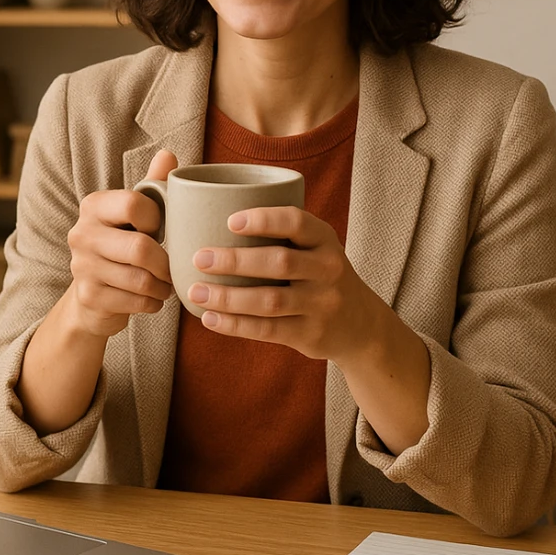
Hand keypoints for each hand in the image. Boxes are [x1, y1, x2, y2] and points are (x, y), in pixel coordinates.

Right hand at [65, 149, 177, 337]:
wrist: (94, 293)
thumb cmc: (123, 243)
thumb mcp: (136, 213)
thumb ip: (153, 185)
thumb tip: (168, 154)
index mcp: (94, 205)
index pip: (135, 205)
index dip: (158, 220)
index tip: (161, 230)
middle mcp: (81, 233)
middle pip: (140, 249)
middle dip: (166, 262)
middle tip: (174, 267)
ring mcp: (81, 267)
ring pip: (140, 280)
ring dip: (163, 285)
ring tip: (167, 283)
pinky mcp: (88, 296)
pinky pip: (135, 302)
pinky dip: (152, 302)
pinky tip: (152, 297)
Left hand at [186, 206, 379, 363]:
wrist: (360, 323)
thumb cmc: (319, 274)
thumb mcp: (315, 247)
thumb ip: (281, 235)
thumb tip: (210, 219)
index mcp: (325, 239)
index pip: (297, 222)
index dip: (264, 220)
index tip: (230, 221)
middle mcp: (328, 269)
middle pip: (279, 262)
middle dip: (235, 260)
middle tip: (200, 258)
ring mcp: (321, 304)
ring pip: (269, 301)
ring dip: (228, 297)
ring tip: (195, 291)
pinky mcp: (310, 334)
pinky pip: (268, 330)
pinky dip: (235, 324)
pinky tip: (209, 318)